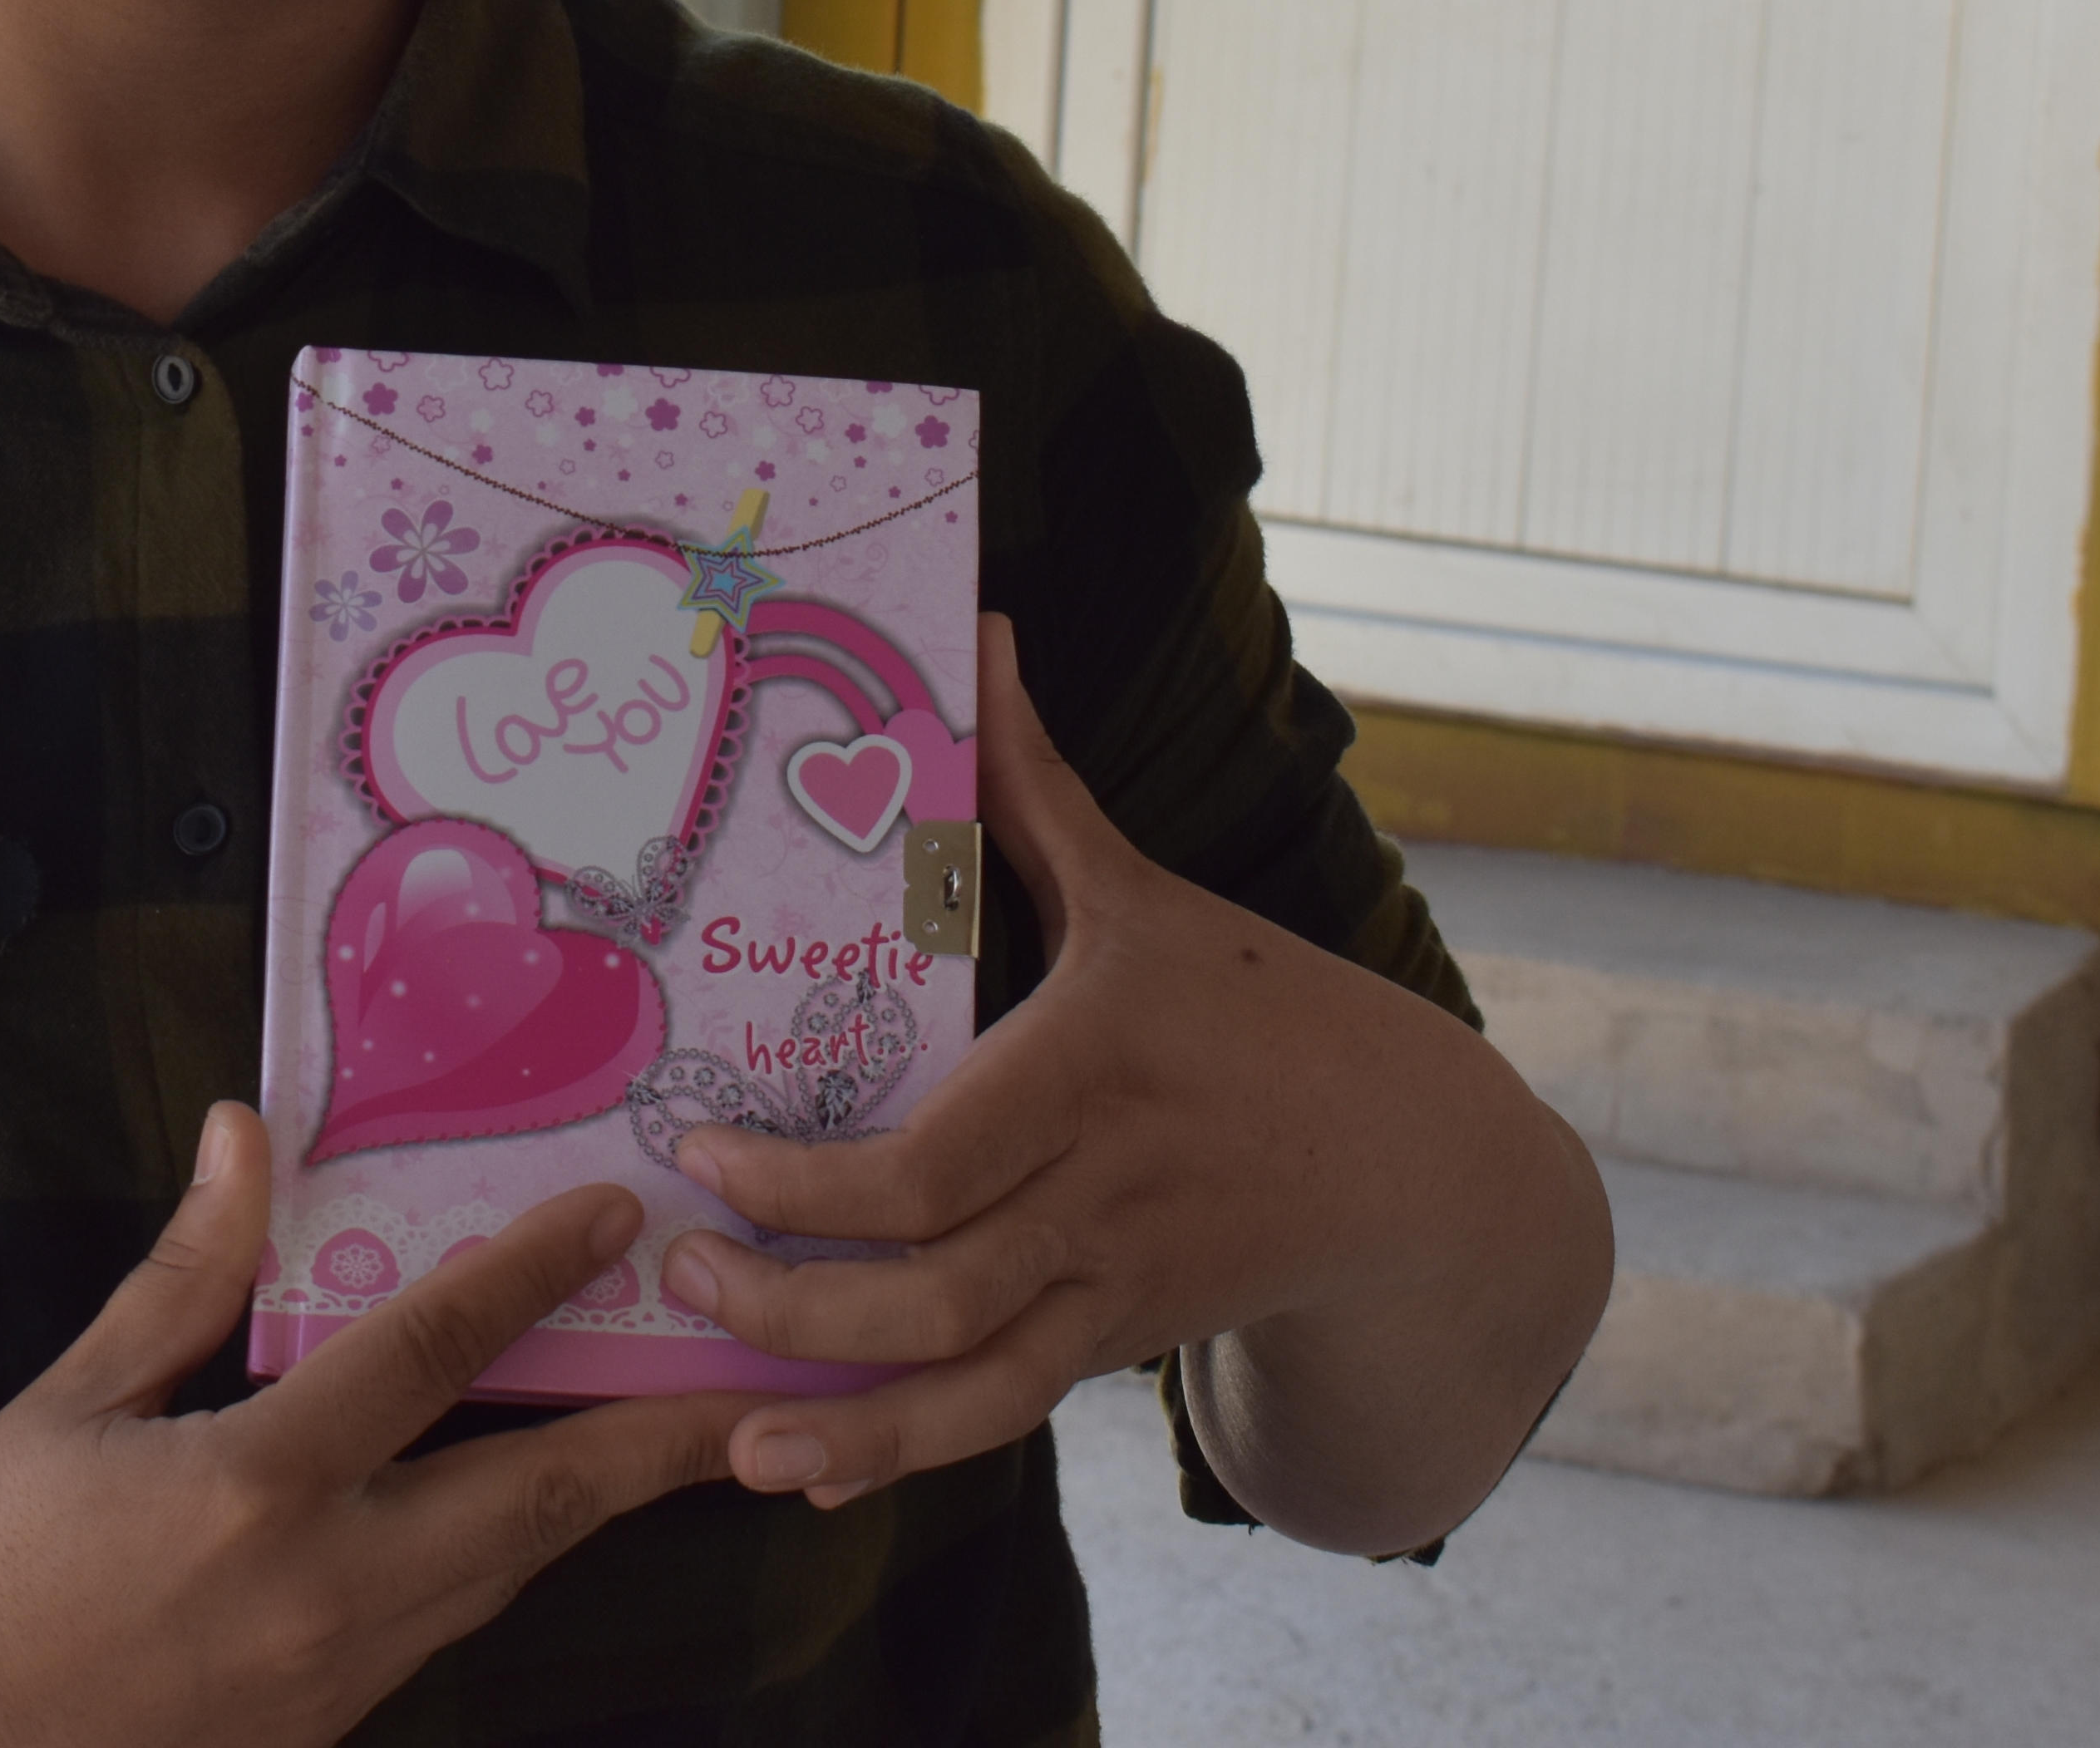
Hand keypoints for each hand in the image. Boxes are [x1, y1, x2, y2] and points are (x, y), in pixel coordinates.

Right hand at [0, 1102, 764, 1747]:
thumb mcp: (66, 1404)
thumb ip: (181, 1276)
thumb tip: (244, 1133)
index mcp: (252, 1489)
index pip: (431, 1356)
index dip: (531, 1275)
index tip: (612, 1217)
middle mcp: (323, 1590)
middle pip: (538, 1500)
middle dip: (661, 1443)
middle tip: (765, 1389)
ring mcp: (336, 1676)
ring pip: (506, 1570)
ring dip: (597, 1500)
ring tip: (687, 1437)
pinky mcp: (326, 1728)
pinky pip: (446, 1624)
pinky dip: (504, 1557)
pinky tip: (532, 1509)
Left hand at [659, 611, 1607, 1552]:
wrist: (1414, 1170)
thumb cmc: (1259, 1009)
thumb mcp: (1149, 894)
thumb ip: (1037, 785)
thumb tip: (981, 630)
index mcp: (1094, 1070)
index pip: (936, 1163)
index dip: (811, 1187)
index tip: (701, 1157)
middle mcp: (1102, 1192)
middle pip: (936, 1290)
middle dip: (797, 1304)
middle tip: (686, 1268)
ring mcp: (1115, 1285)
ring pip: (972, 1385)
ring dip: (847, 1423)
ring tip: (732, 1434)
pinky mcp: (1119, 1344)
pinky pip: (1004, 1414)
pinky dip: (906, 1452)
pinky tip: (810, 1468)